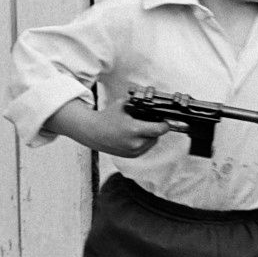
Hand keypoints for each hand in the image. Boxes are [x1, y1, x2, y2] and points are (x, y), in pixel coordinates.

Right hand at [46, 94, 171, 157]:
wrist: (92, 132)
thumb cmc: (107, 117)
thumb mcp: (124, 105)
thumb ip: (139, 104)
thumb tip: (154, 100)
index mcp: (134, 130)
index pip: (160, 129)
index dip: (165, 124)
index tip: (165, 120)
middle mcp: (135, 143)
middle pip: (157, 135)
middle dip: (156, 128)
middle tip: (152, 121)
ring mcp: (133, 151)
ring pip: (152, 142)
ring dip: (151, 135)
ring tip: (142, 127)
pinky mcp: (132, 155)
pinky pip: (146, 148)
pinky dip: (144, 141)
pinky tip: (137, 134)